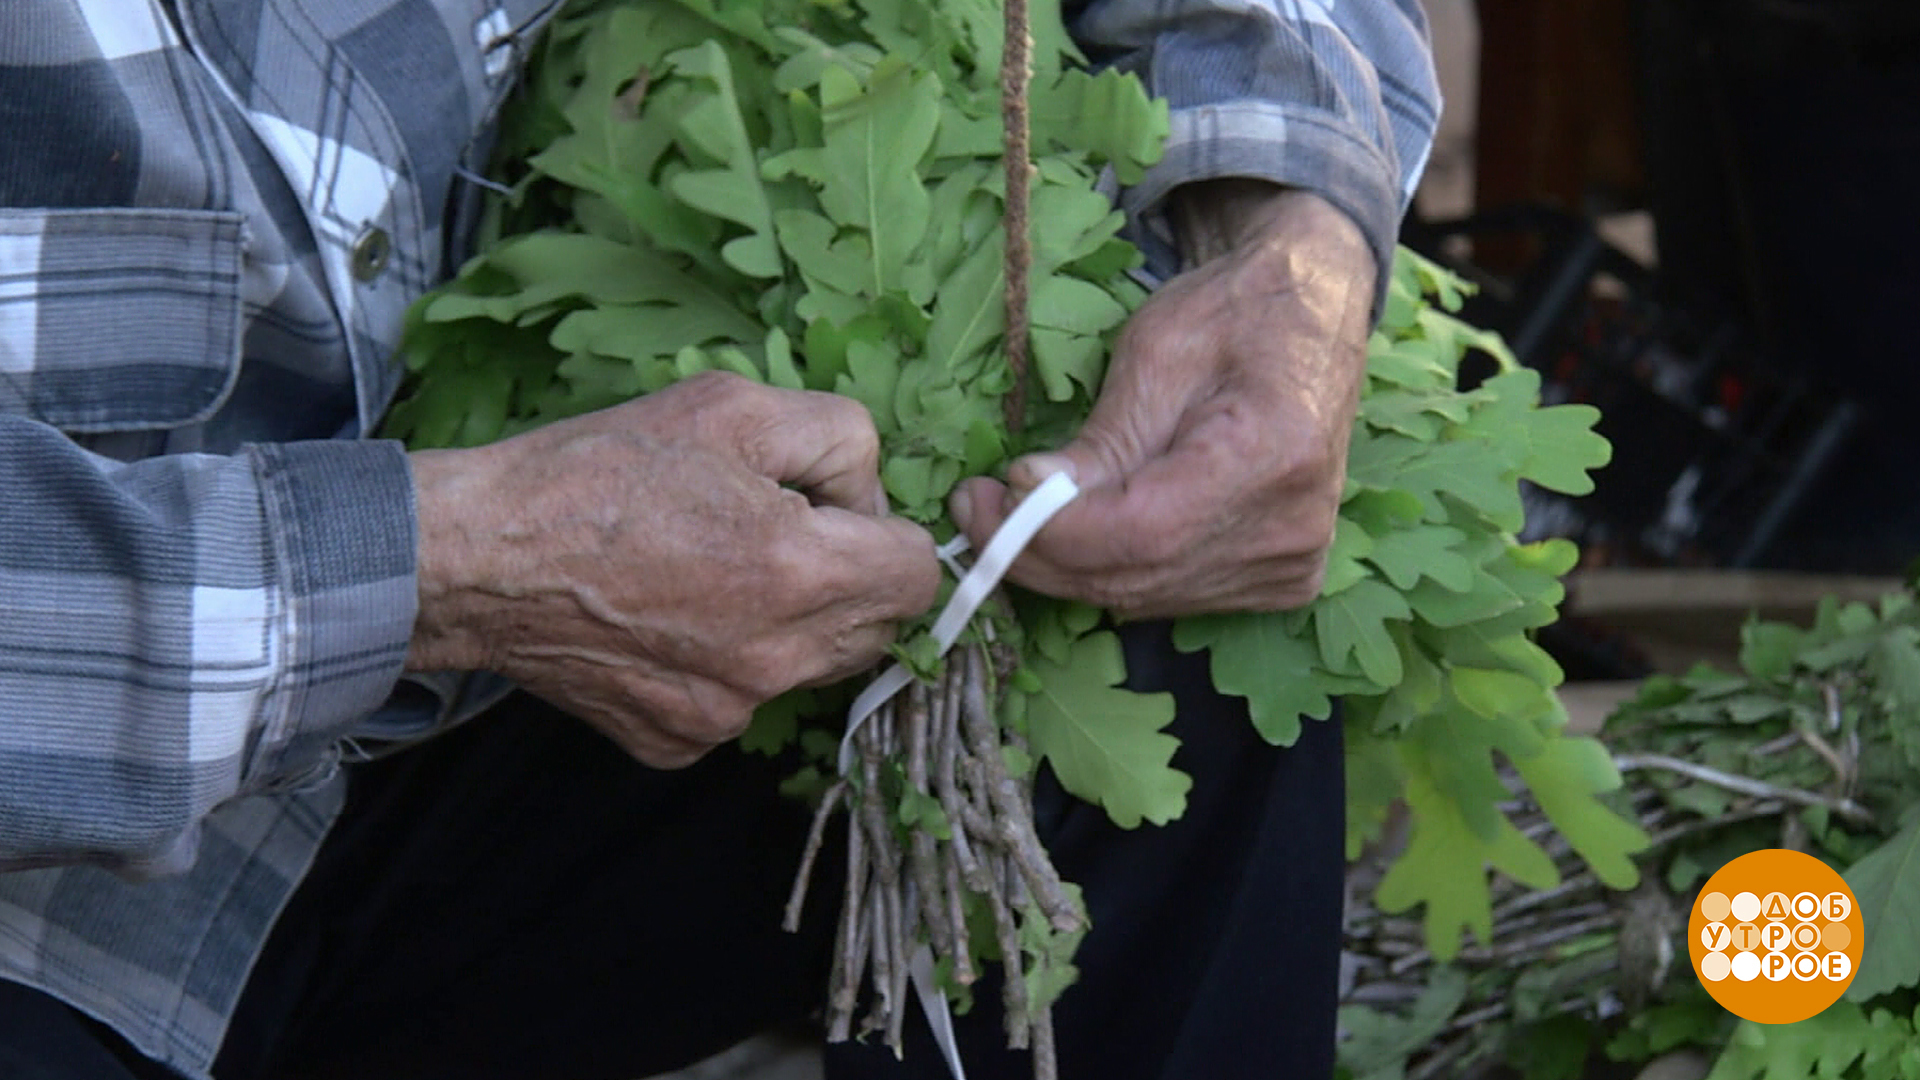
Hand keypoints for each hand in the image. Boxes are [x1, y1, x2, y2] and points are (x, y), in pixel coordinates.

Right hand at [407, 371, 941, 766]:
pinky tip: (670, 620)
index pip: (920, 578)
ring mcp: (726, 714)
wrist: (477, 557)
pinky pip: (740, 705)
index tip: (835, 513)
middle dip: (850, 580)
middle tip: (775, 534)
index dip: (887, 533)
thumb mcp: (733, 406)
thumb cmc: (598, 471)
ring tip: (716, 573)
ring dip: (793, 625)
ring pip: (813, 670)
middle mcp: (774, 660)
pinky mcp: (679, 744)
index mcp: (800, 572)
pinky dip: (725, 666)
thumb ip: (838, 439)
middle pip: (876, 630)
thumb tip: (868, 495)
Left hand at [950, 185, 1374, 618]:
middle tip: (975, 512)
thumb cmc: (1234, 314)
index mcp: (1275, 454)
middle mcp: (1293, 528)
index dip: (1050, 532)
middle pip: (1136, 577)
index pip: (1140, 533)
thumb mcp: (1156, 353)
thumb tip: (1025, 498)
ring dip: (1067, 568)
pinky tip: (1078, 533)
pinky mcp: (1281, 579)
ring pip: (1143, 599)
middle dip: (1040, 554)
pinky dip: (1112, 573)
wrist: (1313, 317)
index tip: (982, 502)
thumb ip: (1099, 440)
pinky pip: (1171, 597)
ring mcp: (1292, 564)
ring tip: (1012, 516)